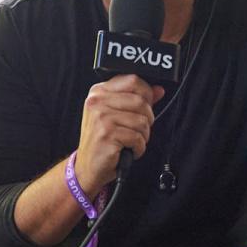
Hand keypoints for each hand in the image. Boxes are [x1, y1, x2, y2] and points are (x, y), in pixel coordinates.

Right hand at [75, 74, 163, 189]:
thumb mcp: (116, 114)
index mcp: (99, 92)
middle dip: (147, 119)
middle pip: (141, 101)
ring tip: (130, 141)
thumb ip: (137, 99)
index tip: (147, 105)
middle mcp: (97, 102)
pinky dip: (138, 148)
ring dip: (143, 136)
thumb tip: (158, 90)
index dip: (147, 93)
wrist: (87, 166)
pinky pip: (137, 138)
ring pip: (142, 121)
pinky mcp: (107, 134)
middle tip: (137, 130)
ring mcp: (101, 117)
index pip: (132, 80)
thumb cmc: (102, 140)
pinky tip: (127, 150)